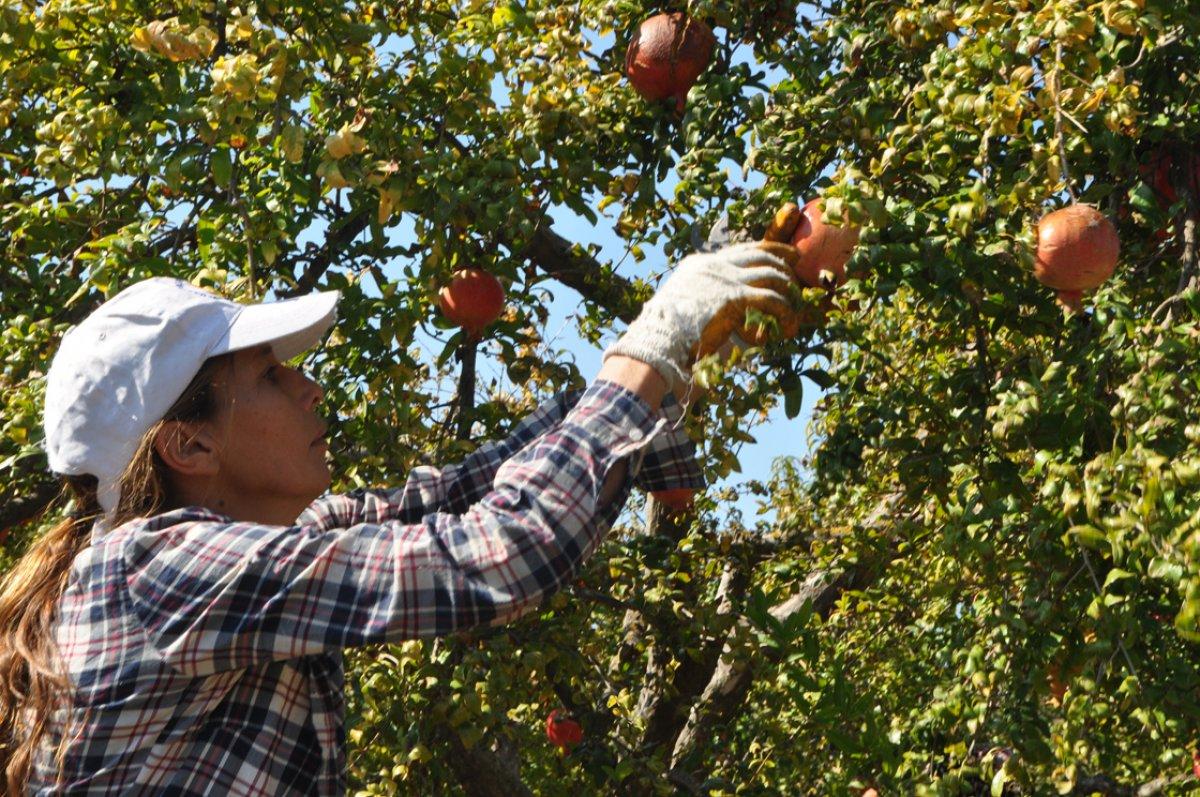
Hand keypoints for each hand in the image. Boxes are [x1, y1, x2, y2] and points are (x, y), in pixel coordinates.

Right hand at [604, 240, 799, 394]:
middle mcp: (713, 265)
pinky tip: (788, 328)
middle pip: (762, 254)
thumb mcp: (682, 307)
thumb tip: (721, 313)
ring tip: (794, 312)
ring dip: (789, 294)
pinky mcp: (734, 298)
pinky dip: (786, 314)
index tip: (789, 256)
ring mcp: (724, 279)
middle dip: (786, 265)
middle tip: (799, 280)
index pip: (743, 249)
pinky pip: (772, 299)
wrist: (657, 340)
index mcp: (700, 265)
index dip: (771, 250)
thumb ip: (701, 301)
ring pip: (772, 275)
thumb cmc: (665, 334)